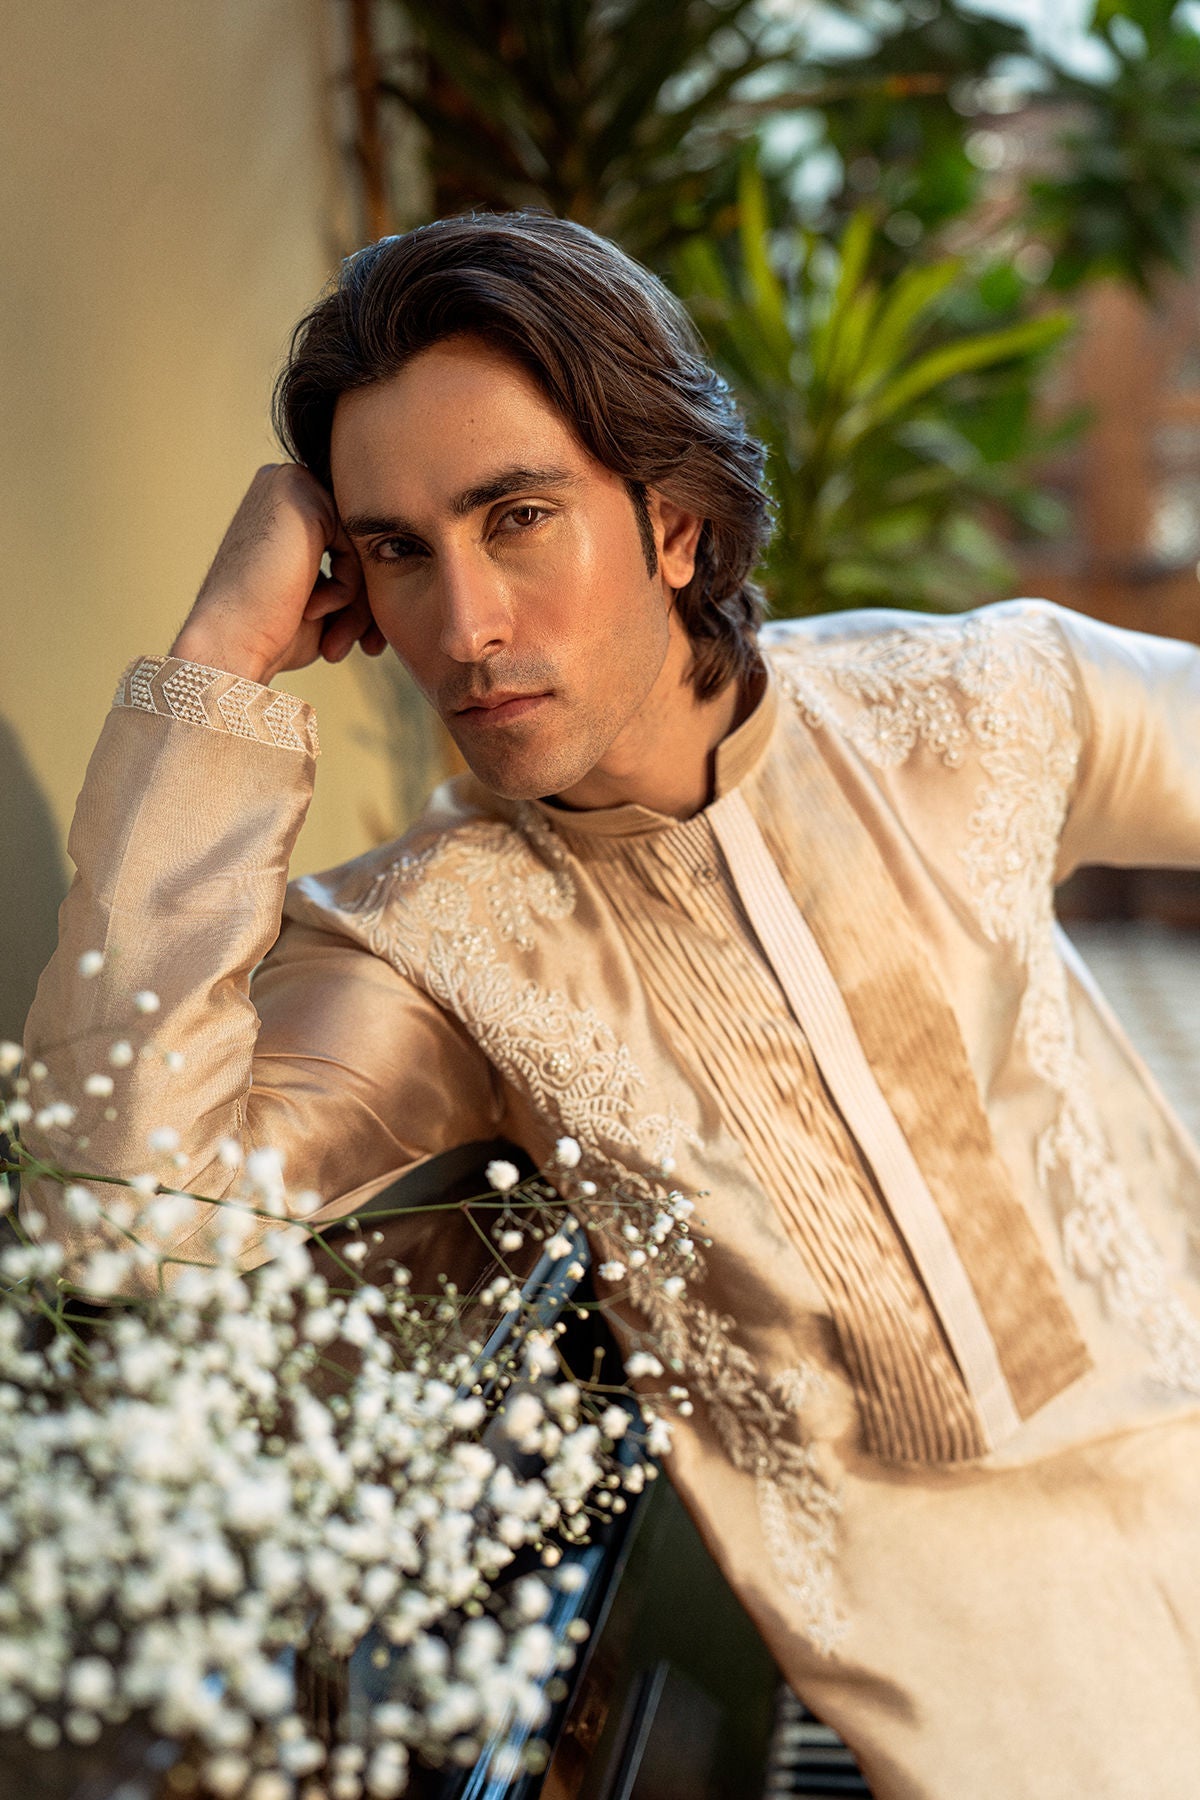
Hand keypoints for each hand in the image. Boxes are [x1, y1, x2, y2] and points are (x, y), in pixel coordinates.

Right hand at [169, 464, 386, 684]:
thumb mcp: (322, 597)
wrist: (231, 643)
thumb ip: (352, 570)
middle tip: (363, 647)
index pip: (352, 545)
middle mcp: (287, 484)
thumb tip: (404, 561)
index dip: (364, 595)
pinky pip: (358, 545)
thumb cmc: (271, 632)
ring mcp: (294, 483)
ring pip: (363, 546)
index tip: (366, 641)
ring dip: (360, 603)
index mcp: (287, 505)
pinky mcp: (303, 494)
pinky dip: (348, 587)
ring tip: (336, 639)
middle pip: (361, 542)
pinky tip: (313, 607)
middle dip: (368, 602)